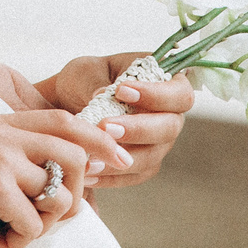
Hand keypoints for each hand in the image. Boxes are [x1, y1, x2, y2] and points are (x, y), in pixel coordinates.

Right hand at [0, 109, 128, 247]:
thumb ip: (16, 157)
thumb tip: (70, 174)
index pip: (65, 120)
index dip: (98, 140)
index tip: (118, 160)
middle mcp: (1, 132)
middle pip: (75, 155)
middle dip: (75, 193)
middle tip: (50, 216)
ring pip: (59, 191)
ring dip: (46, 222)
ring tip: (17, 229)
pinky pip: (36, 221)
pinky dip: (22, 240)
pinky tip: (0, 239)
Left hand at [35, 52, 192, 190]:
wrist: (68, 104)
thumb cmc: (84, 80)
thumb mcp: (90, 70)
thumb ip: (101, 82)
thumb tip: (107, 97)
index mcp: (165, 85)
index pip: (179, 93)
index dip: (156, 95)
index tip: (121, 90)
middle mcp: (168, 116)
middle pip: (169, 128)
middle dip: (138, 129)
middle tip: (105, 127)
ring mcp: (157, 143)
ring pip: (152, 157)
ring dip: (123, 158)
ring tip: (93, 157)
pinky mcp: (141, 165)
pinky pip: (133, 176)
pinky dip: (111, 177)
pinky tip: (88, 174)